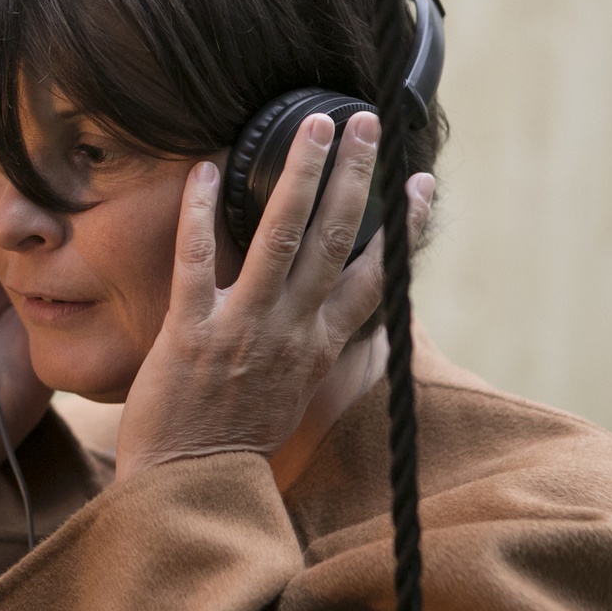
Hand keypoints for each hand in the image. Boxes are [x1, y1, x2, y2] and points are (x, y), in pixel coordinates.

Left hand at [115, 112, 432, 479]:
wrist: (191, 488)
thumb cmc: (237, 440)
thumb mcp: (294, 393)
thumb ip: (312, 344)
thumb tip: (329, 304)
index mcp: (320, 348)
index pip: (375, 277)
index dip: (401, 227)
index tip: (421, 182)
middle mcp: (292, 333)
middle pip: (334, 240)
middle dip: (353, 175)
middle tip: (364, 122)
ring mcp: (243, 330)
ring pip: (281, 238)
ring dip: (299, 176)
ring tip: (312, 125)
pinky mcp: (191, 333)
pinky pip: (197, 260)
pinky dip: (201, 212)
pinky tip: (206, 171)